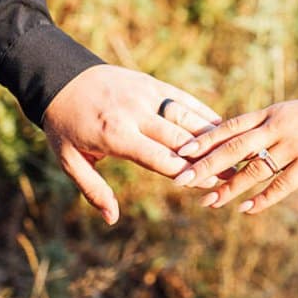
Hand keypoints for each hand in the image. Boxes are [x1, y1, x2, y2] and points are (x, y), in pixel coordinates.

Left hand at [42, 64, 220, 223]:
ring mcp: (146, 95)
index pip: (159, 158)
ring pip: (186, 117)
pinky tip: (223, 125)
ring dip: (213, 136)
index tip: (208, 185)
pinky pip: (183, 99)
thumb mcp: (70, 160)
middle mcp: (135, 113)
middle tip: (232, 173)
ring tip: (236, 152)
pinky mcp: (152, 84)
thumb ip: (93, 189)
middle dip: (207, 158)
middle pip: (180, 139)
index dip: (185, 173)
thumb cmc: (66, 126)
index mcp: (116, 135)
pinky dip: (203, 113)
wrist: (61, 77)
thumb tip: (112, 219)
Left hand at [171, 52, 297, 213]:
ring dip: (229, 188)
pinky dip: (262, 199)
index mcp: (271, 113)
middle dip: (205, 166)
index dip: (204, 140)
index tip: (181, 152)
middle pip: (233, 148)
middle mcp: (278, 127)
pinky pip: (282, 184)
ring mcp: (295, 146)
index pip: (230, 127)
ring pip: (254, 169)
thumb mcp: (293, 113)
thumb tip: (243, 143)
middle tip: (181, 180)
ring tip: (209, 202)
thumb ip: (269, 126)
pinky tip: (246, 210)